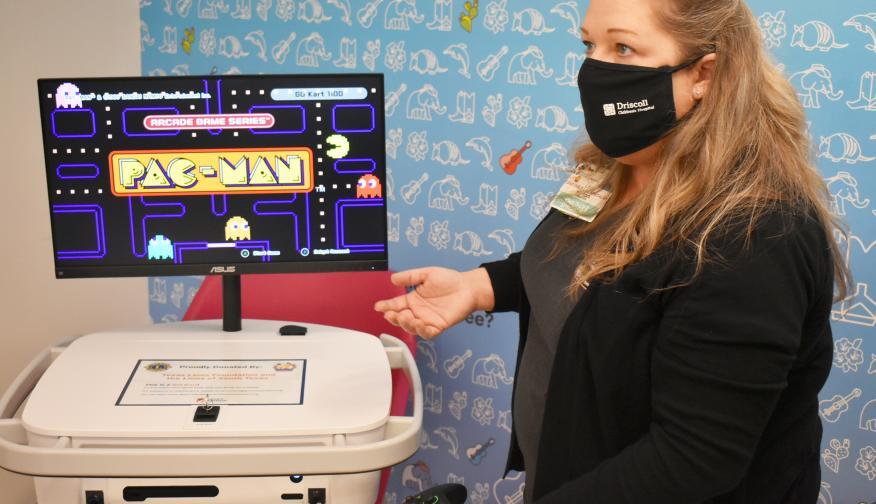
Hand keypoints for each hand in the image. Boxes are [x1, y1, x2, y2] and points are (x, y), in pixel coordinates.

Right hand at [374, 267, 493, 338]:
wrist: (468, 287)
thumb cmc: (449, 280)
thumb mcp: (427, 274)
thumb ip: (410, 276)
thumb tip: (393, 278)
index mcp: (413, 300)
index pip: (396, 305)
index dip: (386, 306)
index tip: (378, 306)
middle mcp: (418, 312)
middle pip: (401, 319)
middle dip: (394, 318)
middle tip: (392, 314)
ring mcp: (428, 320)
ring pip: (412, 328)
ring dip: (406, 324)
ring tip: (405, 316)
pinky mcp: (439, 326)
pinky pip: (428, 333)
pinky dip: (422, 331)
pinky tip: (420, 323)